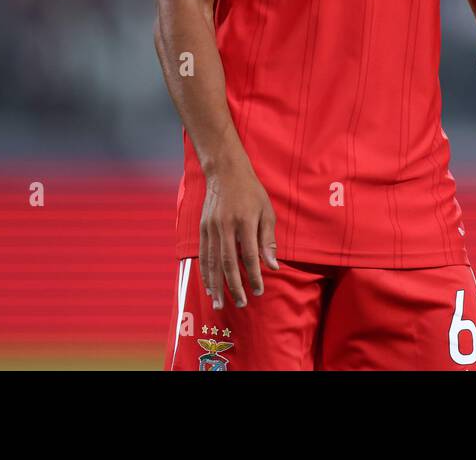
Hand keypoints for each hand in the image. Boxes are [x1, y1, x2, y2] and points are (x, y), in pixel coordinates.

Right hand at [199, 155, 278, 309]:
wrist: (225, 171)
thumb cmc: (251, 192)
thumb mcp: (266, 211)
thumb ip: (268, 240)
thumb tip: (273, 266)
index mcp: (244, 222)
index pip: (249, 256)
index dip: (254, 276)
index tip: (259, 291)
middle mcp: (225, 226)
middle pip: (228, 263)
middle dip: (233, 286)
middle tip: (241, 304)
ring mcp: (211, 227)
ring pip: (211, 262)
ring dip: (216, 285)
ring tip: (219, 303)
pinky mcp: (202, 228)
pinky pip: (203, 255)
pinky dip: (205, 272)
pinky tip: (209, 286)